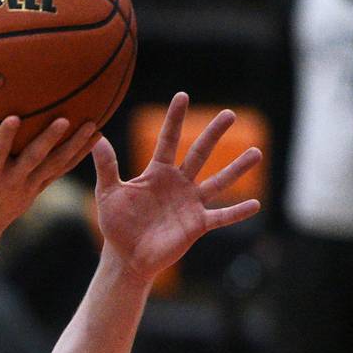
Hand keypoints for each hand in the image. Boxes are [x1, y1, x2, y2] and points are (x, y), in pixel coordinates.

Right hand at [0, 115, 98, 239]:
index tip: (13, 117)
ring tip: (93, 125)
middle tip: (64, 120)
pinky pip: (62, 169)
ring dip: (75, 146)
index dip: (5, 137)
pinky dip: (78, 155)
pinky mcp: (39, 187)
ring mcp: (30, 185)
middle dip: (49, 140)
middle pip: (34, 159)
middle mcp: (13, 180)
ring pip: (56, 165)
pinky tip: (96, 137)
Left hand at [92, 93, 260, 283]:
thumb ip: (106, 167)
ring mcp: (190, 203)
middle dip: (213, 134)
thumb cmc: (117, 225)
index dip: (174, 119)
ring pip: (218, 182)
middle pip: (199, 153)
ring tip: (257, 153)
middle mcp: (179, 183)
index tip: (182, 96)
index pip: (168, 140)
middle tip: (229, 114)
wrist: (126, 257)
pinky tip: (256, 204)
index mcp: (158, 172)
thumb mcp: (108, 193)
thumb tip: (95, 137)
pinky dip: (237, 212)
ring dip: (237, 168)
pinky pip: (221, 216)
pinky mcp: (197, 224)